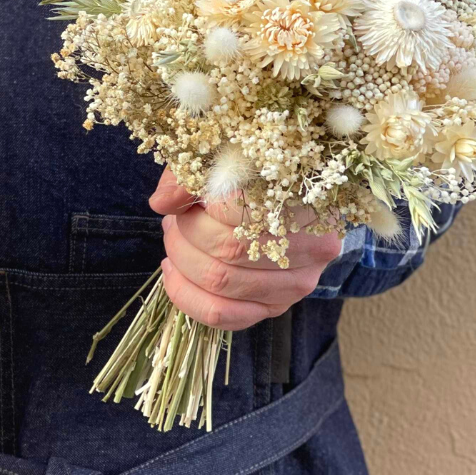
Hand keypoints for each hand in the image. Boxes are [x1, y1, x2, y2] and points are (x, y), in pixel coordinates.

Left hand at [149, 169, 340, 330]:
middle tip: (173, 220)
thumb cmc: (253, 176)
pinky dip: (186, 294)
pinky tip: (173, 271)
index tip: (188, 197)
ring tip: (174, 239)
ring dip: (181, 260)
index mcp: (308, 200)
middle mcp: (313, 248)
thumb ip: (191, 176)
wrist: (289, 205)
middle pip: (229, 249)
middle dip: (185, 234)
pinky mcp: (276, 307)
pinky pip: (222, 314)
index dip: (201, 205)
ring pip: (221, 284)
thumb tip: (162, 203)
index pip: (240, 209)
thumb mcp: (224, 159)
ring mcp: (297, 284)